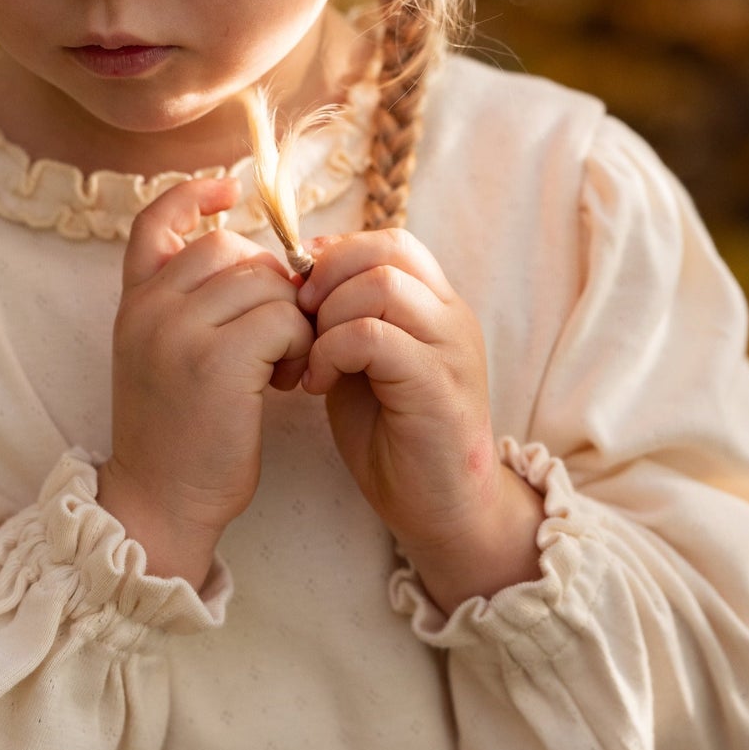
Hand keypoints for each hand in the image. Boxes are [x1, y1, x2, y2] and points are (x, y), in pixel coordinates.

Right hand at [97, 177, 313, 588]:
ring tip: (285, 364)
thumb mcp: (159, 356)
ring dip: (292, 317)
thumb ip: (187, 305)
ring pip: (265, 280)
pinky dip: (301, 343)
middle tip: (278, 339)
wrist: (159, 502)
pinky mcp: (217, 363)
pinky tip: (289, 379)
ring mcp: (179, 332)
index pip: (154, 221)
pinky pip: (284, 318)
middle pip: (233, 249)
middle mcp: (149, 308)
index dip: (191, 195)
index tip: (229, 191)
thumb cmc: (175, 433)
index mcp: (134, 303)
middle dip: (271, 284)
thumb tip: (257, 260)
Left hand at [297, 228, 542, 609]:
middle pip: (386, 250)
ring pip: (381, 286)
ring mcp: (451, 349)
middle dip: (327, 277)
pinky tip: (316, 383)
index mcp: (435, 305)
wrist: (439, 507)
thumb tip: (297, 276)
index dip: (334, 256)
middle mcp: (451, 317)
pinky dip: (332, 352)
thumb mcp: (361, 361)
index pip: (389, 241)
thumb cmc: (392, 435)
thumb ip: (342, 318)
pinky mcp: (439, 387)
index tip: (300, 296)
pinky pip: (376, 337)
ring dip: (327, 316)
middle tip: (298, 319)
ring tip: (307, 356)